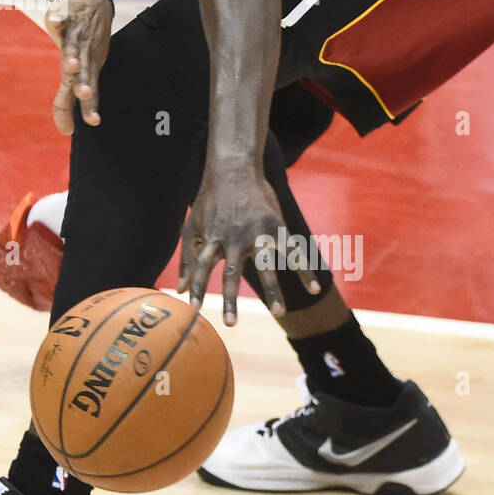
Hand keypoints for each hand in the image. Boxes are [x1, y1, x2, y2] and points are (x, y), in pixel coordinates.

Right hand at [46, 0, 112, 134]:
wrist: (95, 2)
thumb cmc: (86, 44)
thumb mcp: (81, 72)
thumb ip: (69, 99)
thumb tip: (66, 131)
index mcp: (87, 69)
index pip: (86, 92)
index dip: (87, 108)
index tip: (90, 124)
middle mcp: (82, 55)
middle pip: (82, 72)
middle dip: (83, 83)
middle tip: (85, 94)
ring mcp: (75, 35)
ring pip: (73, 47)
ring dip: (72, 56)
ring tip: (72, 65)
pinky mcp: (66, 16)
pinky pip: (62, 18)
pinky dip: (58, 20)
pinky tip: (54, 23)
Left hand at [179, 163, 307, 324]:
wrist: (235, 170)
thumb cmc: (209, 202)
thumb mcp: (192, 227)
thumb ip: (187, 259)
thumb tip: (179, 291)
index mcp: (212, 239)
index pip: (202, 268)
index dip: (197, 287)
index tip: (193, 308)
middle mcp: (234, 238)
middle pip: (232, 273)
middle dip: (231, 299)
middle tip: (230, 324)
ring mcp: (257, 232)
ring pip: (266, 265)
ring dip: (273, 290)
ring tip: (278, 312)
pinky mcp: (277, 226)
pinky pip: (293, 251)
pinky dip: (305, 269)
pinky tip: (314, 288)